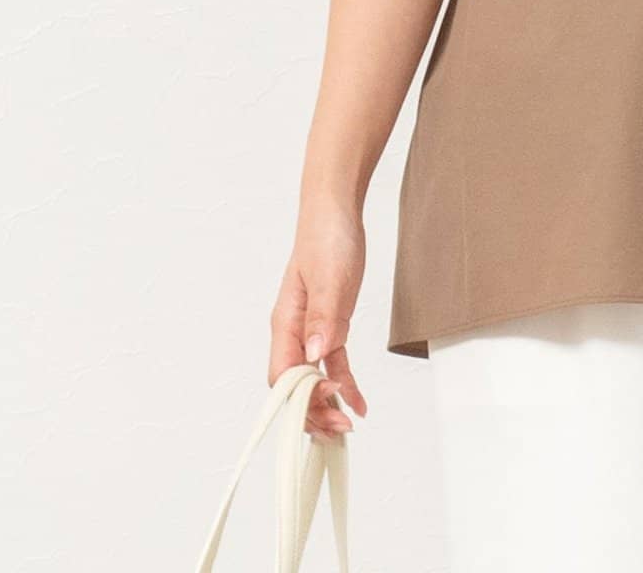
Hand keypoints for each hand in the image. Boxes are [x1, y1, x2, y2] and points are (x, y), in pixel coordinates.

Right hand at [268, 197, 369, 441]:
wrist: (336, 212)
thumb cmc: (327, 238)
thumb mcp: (330, 276)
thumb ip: (323, 316)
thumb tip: (314, 357)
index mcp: (285, 323)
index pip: (283, 376)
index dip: (300, 398)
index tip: (327, 406)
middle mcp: (294, 333)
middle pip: (295, 386)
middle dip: (313, 412)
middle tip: (341, 429)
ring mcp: (310, 331)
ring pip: (313, 381)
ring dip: (328, 405)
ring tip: (348, 427)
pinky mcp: (329, 325)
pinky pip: (333, 364)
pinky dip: (344, 384)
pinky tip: (359, 403)